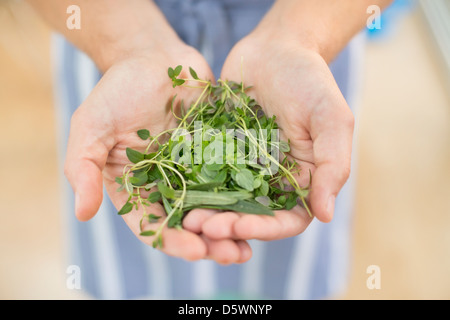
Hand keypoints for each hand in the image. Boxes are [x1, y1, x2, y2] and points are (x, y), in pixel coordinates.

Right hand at [64, 44, 251, 263]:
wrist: (154, 56)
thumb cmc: (118, 90)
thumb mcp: (92, 126)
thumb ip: (84, 167)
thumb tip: (82, 215)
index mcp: (137, 186)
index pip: (152, 223)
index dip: (172, 241)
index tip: (195, 251)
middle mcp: (167, 184)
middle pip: (189, 223)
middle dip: (210, 242)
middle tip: (233, 254)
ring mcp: (196, 169)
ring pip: (216, 206)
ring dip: (233, 226)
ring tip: (253, 243)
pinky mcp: (219, 152)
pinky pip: (236, 176)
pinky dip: (248, 194)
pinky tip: (266, 206)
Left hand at [183, 31, 353, 241]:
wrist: (275, 48)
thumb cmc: (309, 80)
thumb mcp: (331, 118)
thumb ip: (332, 164)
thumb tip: (326, 214)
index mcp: (301, 180)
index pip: (286, 220)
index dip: (263, 230)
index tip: (237, 228)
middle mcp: (271, 180)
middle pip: (250, 216)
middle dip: (226, 226)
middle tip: (200, 227)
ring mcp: (242, 166)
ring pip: (223, 200)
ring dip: (205, 212)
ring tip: (184, 216)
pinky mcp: (217, 150)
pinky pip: (202, 173)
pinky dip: (189, 185)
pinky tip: (172, 189)